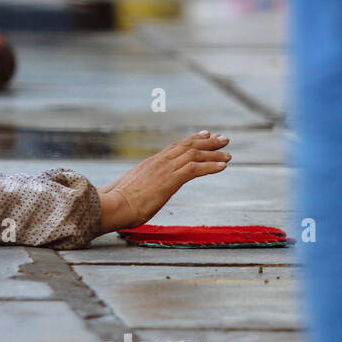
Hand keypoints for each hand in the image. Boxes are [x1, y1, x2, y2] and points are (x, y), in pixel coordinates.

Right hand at [97, 131, 230, 233]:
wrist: (112, 206)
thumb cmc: (116, 203)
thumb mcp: (128, 190)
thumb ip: (137, 188)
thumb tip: (136, 193)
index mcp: (149, 164)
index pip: (174, 147)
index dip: (191, 140)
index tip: (204, 135)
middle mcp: (158, 162)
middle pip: (187, 146)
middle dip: (208, 141)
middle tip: (224, 138)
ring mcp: (164, 170)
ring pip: (194, 155)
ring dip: (214, 153)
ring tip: (228, 154)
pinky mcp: (169, 180)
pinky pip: (195, 169)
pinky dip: (211, 166)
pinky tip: (223, 166)